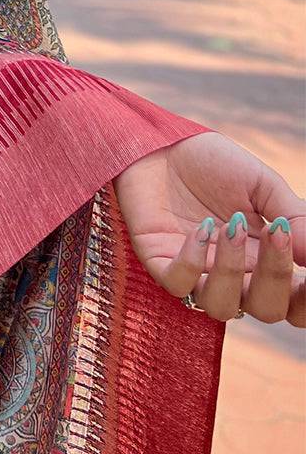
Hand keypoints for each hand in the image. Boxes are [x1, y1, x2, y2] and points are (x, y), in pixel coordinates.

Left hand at [111, 130, 304, 326]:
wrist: (161, 144)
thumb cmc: (214, 165)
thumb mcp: (262, 184)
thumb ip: (293, 215)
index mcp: (265, 260)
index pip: (294, 303)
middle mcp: (234, 275)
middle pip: (267, 309)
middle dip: (276, 277)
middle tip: (276, 234)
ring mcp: (197, 273)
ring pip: (222, 305)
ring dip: (232, 268)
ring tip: (230, 225)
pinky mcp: (160, 263)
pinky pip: (178, 284)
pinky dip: (192, 262)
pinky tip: (201, 228)